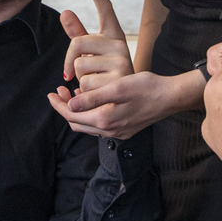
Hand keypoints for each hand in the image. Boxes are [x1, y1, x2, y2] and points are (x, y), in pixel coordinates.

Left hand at [48, 69, 193, 139]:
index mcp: (105, 120)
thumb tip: (71, 104)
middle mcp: (110, 131)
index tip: (51, 93)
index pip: (73, 116)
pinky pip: (100, 125)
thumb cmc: (146, 87)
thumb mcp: (117, 88)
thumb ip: (93, 98)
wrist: (171, 97)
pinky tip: (90, 100)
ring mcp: (118, 132)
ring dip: (77, 111)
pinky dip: (90, 114)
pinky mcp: (125, 130)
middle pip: (78, 123)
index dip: (59, 105)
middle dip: (65, 108)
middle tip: (58, 92)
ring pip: (88, 125)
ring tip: (70, 94)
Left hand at [59, 0, 132, 93]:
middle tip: (82, 72)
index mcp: (114, 36)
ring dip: (80, 80)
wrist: (132, 100)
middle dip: (72, 62)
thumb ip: (78, 34)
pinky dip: (85, 93)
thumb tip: (64, 12)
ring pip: (79, 67)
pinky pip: (85, 84)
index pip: (106, 10)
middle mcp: (120, 45)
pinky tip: (99, 93)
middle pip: (77, 45)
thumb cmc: (108, 72)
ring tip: (97, 82)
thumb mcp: (95, 52)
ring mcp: (121, 62)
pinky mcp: (118, 81)